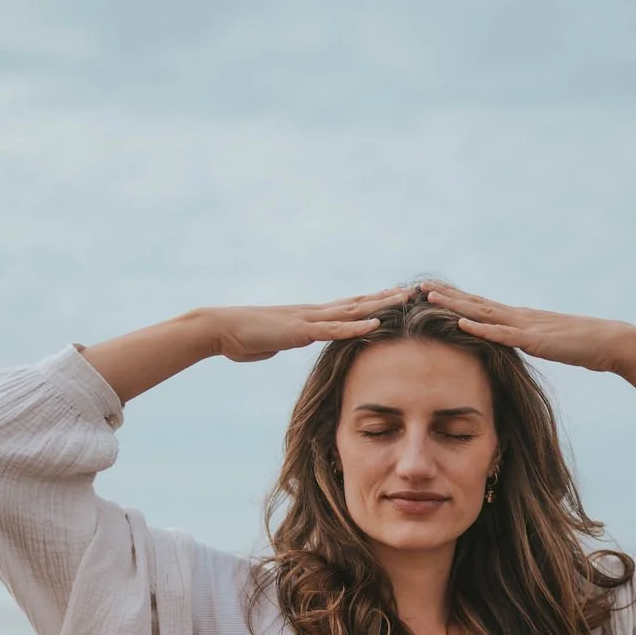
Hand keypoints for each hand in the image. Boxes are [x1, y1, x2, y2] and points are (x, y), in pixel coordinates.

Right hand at [207, 286, 408, 362]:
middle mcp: (314, 313)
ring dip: (380, 306)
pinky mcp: (301, 331)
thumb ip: (287, 342)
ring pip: (352, 311)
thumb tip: (288, 344)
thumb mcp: (273, 343)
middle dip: (386, 298)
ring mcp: (309, 320)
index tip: (395, 297)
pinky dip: (356, 327)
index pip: (347, 308)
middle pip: (357, 304)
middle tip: (413, 290)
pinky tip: (376, 324)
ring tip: (404, 299)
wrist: (221, 329)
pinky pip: (334, 330)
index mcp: (309, 318)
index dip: (372, 302)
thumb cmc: (243, 338)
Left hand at [419, 280, 633, 373]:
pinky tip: (461, 324)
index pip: (480, 305)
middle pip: (474, 303)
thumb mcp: (546, 344)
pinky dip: (481, 329)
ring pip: (483, 313)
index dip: (454, 298)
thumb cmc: (581, 346)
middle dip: (444, 295)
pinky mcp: (535, 340)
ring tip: (428, 297)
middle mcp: (518, 316)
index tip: (429, 292)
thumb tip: (510, 346)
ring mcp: (525, 326)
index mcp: (518, 318)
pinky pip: (503, 334)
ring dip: (454, 305)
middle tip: (416, 286)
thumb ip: (527, 342)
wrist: (610, 343)